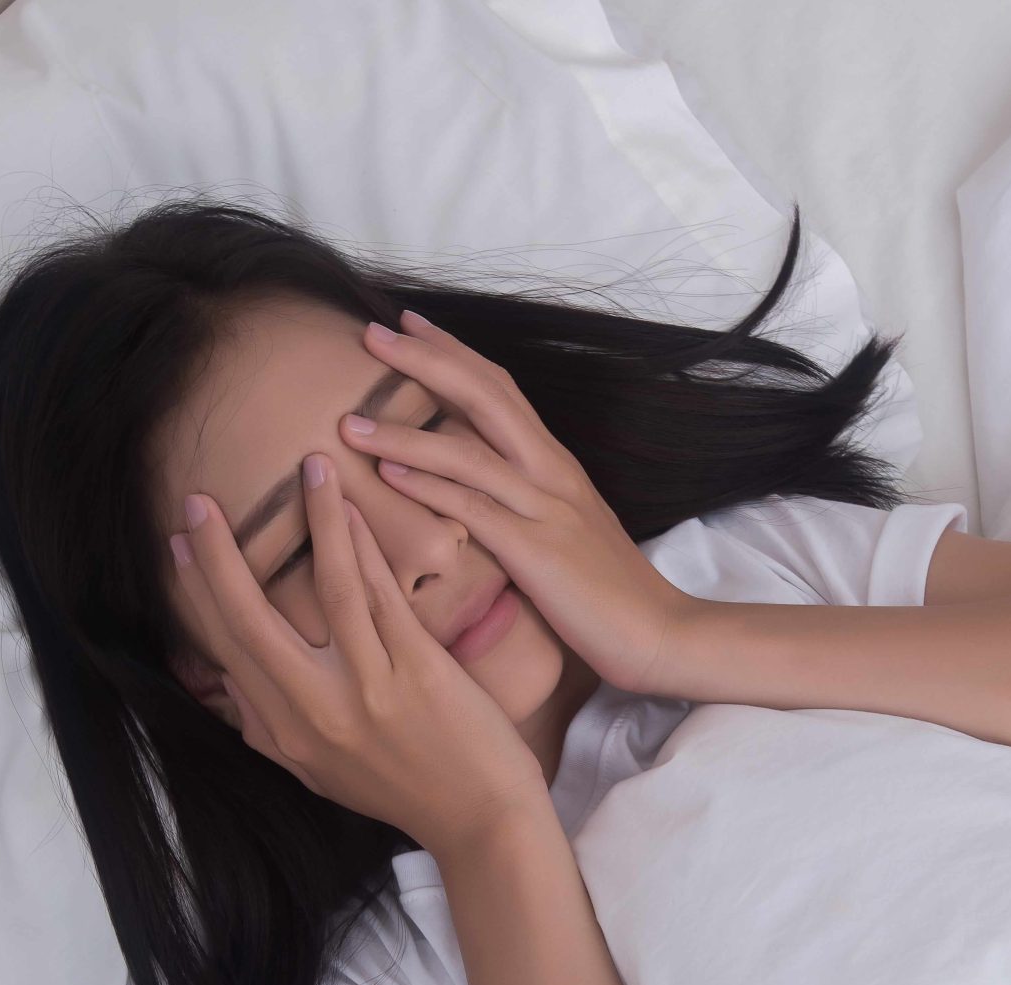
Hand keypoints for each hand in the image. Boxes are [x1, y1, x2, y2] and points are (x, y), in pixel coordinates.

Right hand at [169, 452, 548, 858]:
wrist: (480, 824)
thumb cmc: (404, 792)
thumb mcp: (320, 775)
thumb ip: (270, 732)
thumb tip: (230, 687)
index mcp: (285, 733)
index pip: (227, 649)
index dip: (200, 591)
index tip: (180, 543)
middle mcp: (316, 712)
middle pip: (250, 620)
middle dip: (218, 556)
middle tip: (197, 500)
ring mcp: (368, 691)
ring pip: (330, 589)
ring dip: (316, 520)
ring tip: (311, 465)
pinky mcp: (418, 674)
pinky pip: (385, 597)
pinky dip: (367, 547)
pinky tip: (355, 507)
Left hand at [340, 309, 697, 696]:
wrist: (660, 633)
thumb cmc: (607, 592)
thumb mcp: (563, 531)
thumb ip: (523, 503)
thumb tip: (476, 492)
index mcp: (555, 464)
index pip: (500, 389)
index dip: (452, 352)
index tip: (406, 325)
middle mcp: (551, 472)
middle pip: (484, 395)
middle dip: (425, 360)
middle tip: (370, 333)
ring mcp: (545, 509)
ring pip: (468, 453)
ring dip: (405, 434)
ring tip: (350, 422)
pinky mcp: (538, 552)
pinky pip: (476, 511)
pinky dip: (430, 488)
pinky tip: (390, 476)